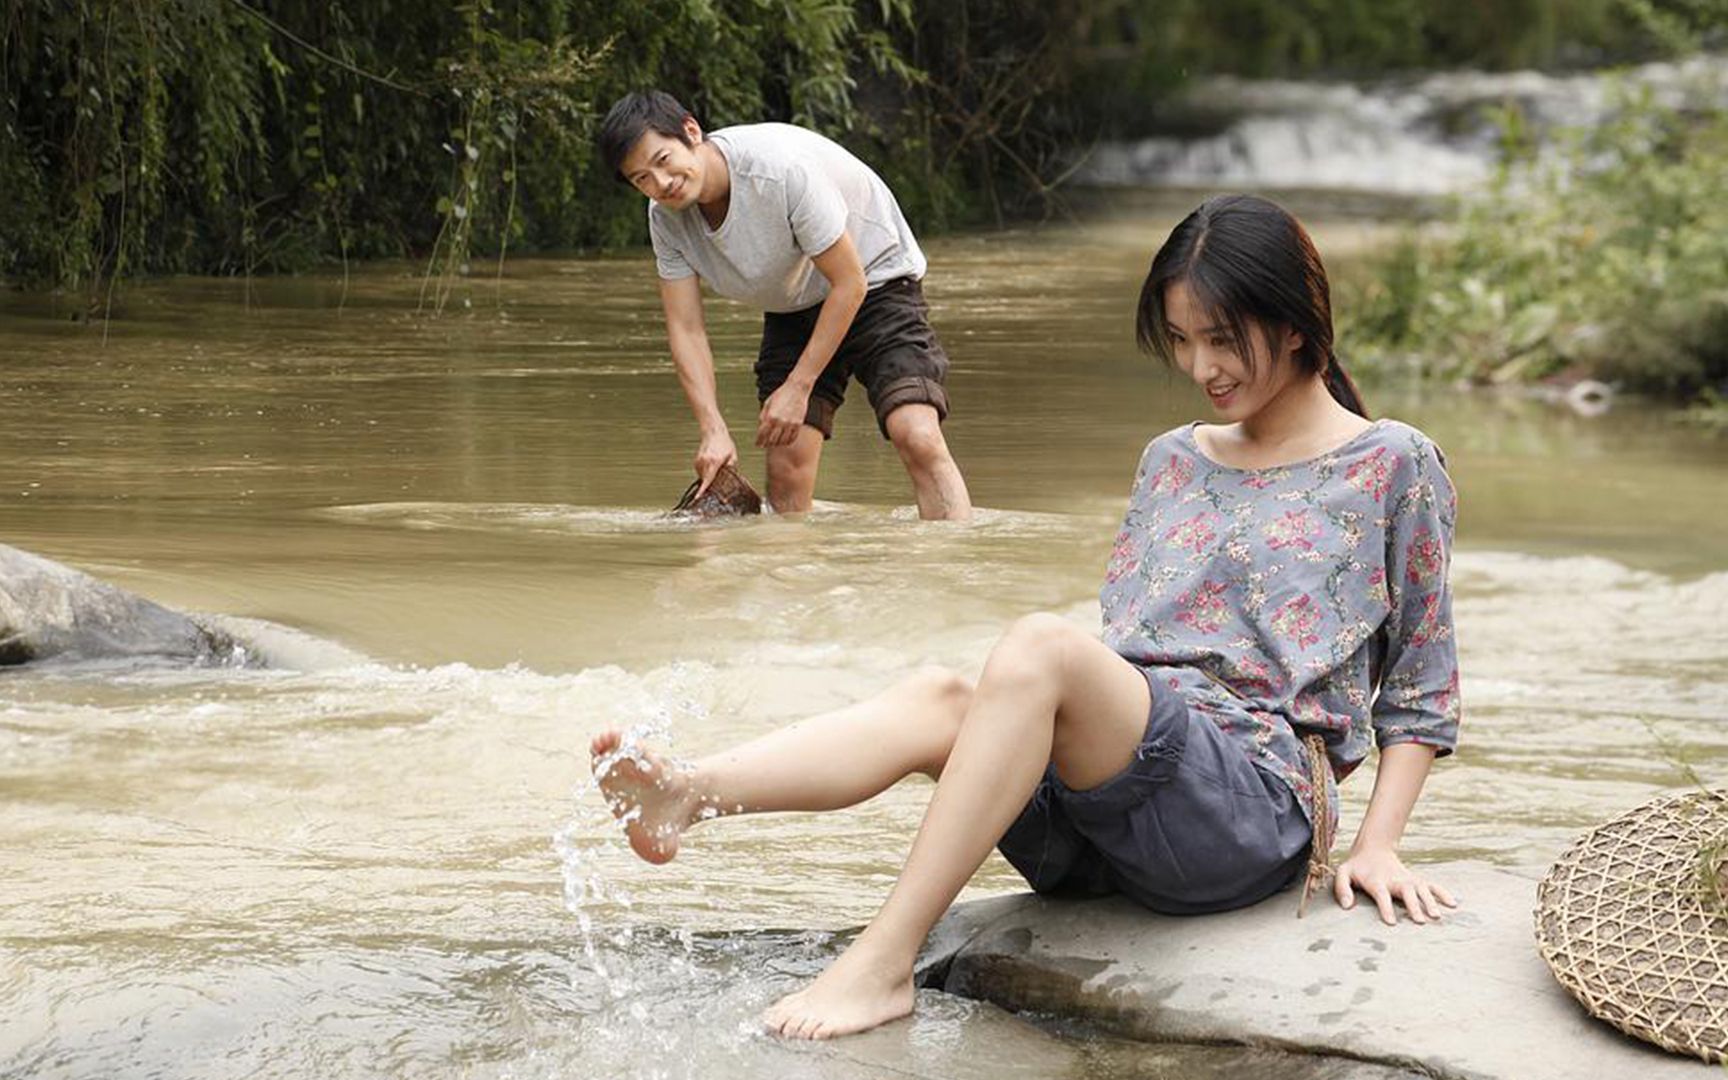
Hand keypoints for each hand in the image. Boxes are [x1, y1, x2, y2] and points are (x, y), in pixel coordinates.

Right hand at [693, 430, 737, 496]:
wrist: (713, 431)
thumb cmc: (724, 442)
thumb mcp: (732, 456)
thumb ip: (731, 468)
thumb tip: (731, 479)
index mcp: (715, 462)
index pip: (708, 479)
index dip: (703, 490)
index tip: (698, 497)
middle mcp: (705, 462)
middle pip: (706, 479)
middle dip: (712, 482)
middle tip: (720, 475)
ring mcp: (699, 461)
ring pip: (703, 476)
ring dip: (710, 475)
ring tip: (717, 465)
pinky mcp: (696, 461)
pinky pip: (701, 471)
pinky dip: (706, 471)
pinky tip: (712, 463)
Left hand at [755, 381, 809, 447]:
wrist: (796, 389)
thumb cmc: (781, 394)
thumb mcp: (767, 403)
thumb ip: (763, 417)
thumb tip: (760, 430)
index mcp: (771, 416)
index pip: (762, 434)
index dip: (759, 441)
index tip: (757, 444)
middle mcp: (780, 421)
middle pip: (772, 440)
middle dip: (766, 444)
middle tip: (764, 445)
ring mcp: (790, 424)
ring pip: (782, 441)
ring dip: (776, 444)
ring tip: (774, 443)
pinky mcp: (798, 424)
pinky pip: (792, 438)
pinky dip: (787, 442)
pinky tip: (784, 440)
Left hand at [1333, 844, 1456, 925]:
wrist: (1373, 850)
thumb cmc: (1357, 867)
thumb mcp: (1343, 873)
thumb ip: (1342, 888)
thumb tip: (1346, 907)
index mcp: (1376, 880)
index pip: (1381, 894)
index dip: (1386, 908)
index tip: (1392, 922)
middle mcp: (1395, 880)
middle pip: (1406, 891)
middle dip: (1413, 905)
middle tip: (1420, 921)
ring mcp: (1408, 879)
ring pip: (1422, 889)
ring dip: (1430, 901)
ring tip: (1437, 916)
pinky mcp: (1416, 880)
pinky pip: (1432, 885)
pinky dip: (1443, 893)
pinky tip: (1453, 904)